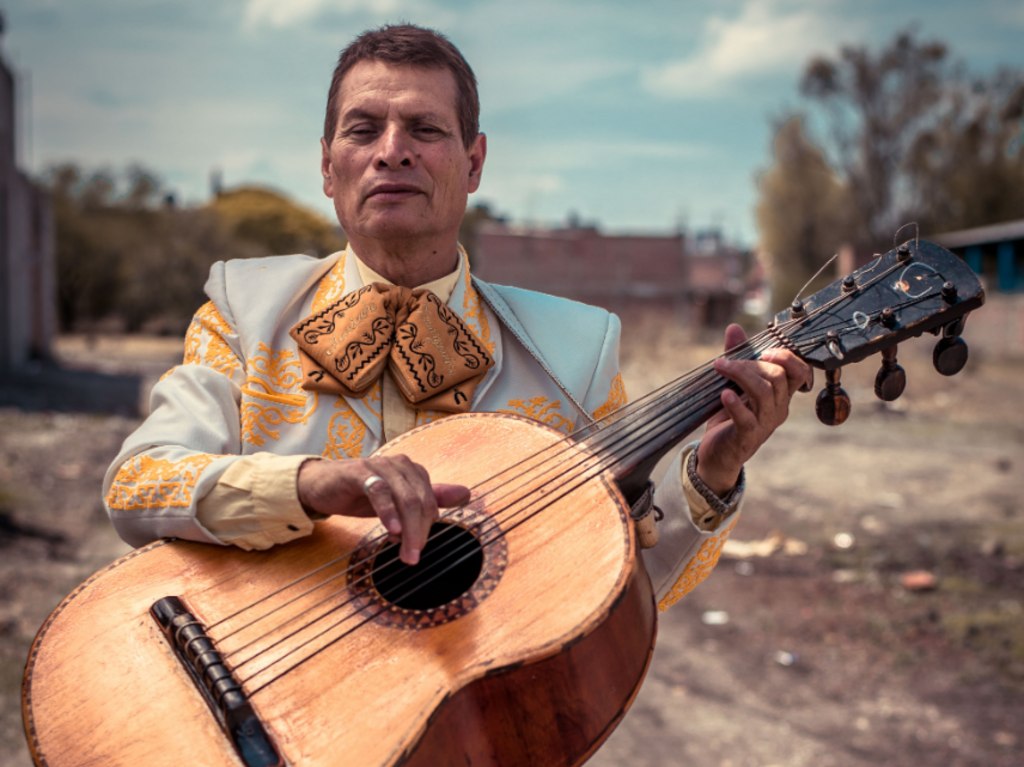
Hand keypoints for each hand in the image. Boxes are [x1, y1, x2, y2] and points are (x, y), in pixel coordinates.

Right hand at [297, 456, 469, 565]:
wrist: (321, 485)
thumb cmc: (361, 493)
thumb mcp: (396, 501)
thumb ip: (429, 498)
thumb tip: (466, 493)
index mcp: (412, 471)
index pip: (430, 502)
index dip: (427, 528)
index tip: (417, 550)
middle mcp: (400, 465)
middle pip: (421, 501)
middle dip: (420, 533)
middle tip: (412, 558)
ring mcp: (380, 466)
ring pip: (405, 498)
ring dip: (408, 529)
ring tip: (405, 553)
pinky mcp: (359, 472)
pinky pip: (379, 491)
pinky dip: (388, 512)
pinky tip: (391, 531)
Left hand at [696, 323, 812, 494]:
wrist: (717, 453)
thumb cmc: (729, 416)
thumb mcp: (734, 383)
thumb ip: (737, 356)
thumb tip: (734, 328)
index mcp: (780, 395)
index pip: (800, 372)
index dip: (788, 357)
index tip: (766, 350)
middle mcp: (778, 408)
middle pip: (777, 377)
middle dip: (751, 363)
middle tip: (725, 362)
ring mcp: (764, 424)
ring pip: (763, 392)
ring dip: (740, 375)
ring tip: (720, 368)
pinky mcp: (746, 437)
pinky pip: (746, 418)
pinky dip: (735, 404)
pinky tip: (724, 394)